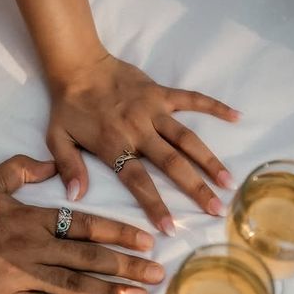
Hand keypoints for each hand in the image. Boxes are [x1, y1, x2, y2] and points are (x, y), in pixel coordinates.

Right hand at [0, 155, 163, 293]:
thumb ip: (25, 170)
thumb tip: (55, 163)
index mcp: (35, 217)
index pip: (86, 225)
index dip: (119, 233)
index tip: (146, 242)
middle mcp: (36, 246)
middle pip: (89, 256)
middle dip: (127, 265)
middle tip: (157, 274)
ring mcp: (23, 274)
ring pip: (74, 283)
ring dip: (110, 291)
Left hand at [47, 54, 239, 235]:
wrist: (77, 65)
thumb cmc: (68, 106)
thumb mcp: (56, 138)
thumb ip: (68, 167)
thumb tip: (75, 196)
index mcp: (114, 145)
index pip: (138, 181)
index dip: (155, 205)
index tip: (171, 228)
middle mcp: (139, 130)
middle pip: (172, 164)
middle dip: (195, 189)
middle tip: (216, 210)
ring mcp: (153, 110)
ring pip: (187, 138)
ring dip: (209, 160)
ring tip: (227, 181)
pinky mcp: (161, 93)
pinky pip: (192, 99)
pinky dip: (214, 107)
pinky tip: (236, 117)